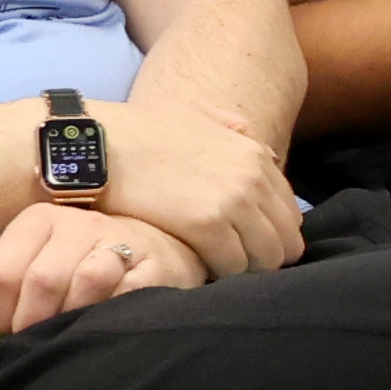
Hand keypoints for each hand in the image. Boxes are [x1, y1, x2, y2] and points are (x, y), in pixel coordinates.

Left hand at [0, 195, 207, 339]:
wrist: (153, 249)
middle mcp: (78, 224)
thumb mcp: (32, 267)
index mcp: (38, 221)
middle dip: (30, 322)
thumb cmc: (79, 263)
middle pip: (41, 280)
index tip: (0, 334)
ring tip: (63, 335)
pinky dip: (107, 312)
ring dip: (69, 317)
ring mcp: (119, 240)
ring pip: (86, 280)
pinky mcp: (153, 264)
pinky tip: (98, 325)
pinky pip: (126, 291)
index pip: (1, 272)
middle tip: (31, 343)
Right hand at [94, 92, 301, 280]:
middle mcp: (253, 179)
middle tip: (236, 263)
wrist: (100, 144)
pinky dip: (220, 273)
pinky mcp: (207, 227)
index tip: (249, 244)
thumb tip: (266, 151)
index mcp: (255, 156)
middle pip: (286, 241)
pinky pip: (233, 267)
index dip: (272, 234)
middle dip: (265, 256)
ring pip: (265, 259)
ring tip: (217, 267)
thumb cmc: (142, 132)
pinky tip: (200, 267)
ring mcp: (233, 203)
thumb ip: (235, 130)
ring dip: (244, 269)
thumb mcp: (197, 116)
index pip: (290, 213)